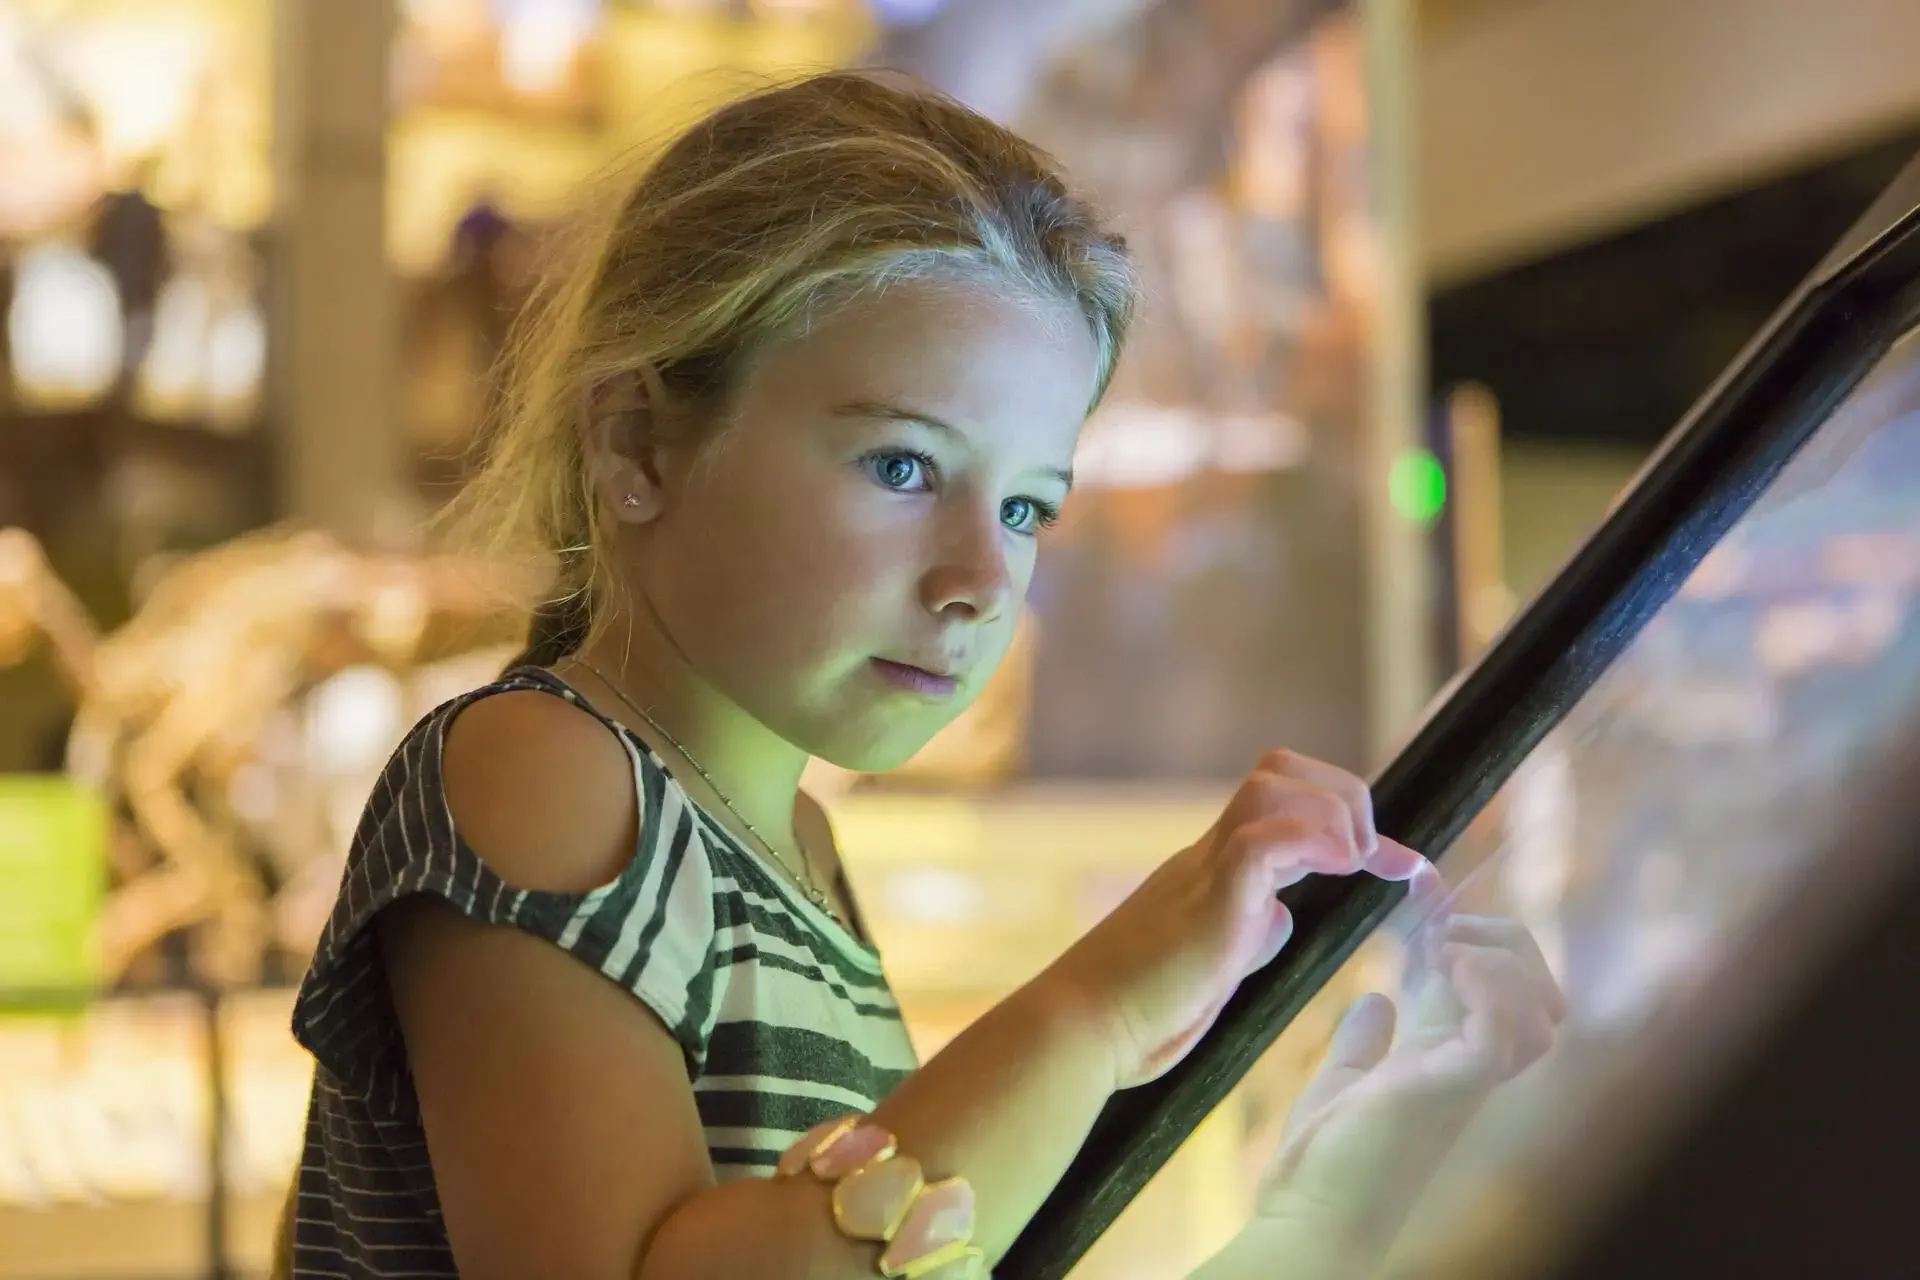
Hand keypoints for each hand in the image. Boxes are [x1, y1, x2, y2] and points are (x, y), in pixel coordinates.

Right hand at [1041, 750, 1425, 1090]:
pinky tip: (1340, 867)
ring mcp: (1205, 871)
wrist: (1079, 1029)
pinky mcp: (1210, 898)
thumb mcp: (1212, 968)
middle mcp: (1208, 856)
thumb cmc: (1135, 1014)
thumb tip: (1281, 918)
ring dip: (1332, 811)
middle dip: (1344, 796)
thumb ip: (1246, 937)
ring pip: (1272, 783)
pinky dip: (1313, 839)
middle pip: (1278, 770)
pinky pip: (1264, 838)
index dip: (1344, 820)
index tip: (1397, 863)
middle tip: (1375, 857)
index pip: (1280, 808)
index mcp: (1211, 872)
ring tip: (1356, 861)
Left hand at [1255, 878, 1566, 1254]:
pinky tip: (1447, 963)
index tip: (1433, 917)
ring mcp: (1468, 1082)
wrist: (1309, 1217)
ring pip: (1541, 1017)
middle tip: (1447, 929)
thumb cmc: (1325, 1163)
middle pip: (1544, 1002)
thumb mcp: (1346, 1081)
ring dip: (1499, 962)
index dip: (1486, 947)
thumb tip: (1377, 1002)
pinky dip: (1487, 986)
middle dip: (1509, 946)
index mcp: (1451, 1063)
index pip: (1507, 997)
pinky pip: (1502, 1032)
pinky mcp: (1453, 1090)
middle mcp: (1472, 1072)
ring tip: (1444, 947)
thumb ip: (1366, 1043)